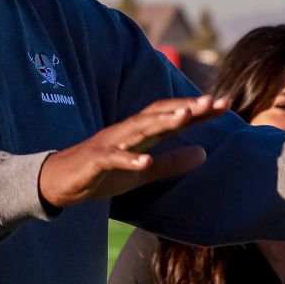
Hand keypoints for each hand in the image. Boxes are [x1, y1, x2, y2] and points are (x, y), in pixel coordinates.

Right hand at [38, 95, 228, 207]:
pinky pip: (114, 157)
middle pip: (159, 115)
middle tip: (212, 101)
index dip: (197, 111)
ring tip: (186, 117)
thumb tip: (204, 154)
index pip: (172, 117)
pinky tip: (146, 161)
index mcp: (140, 134)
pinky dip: (129, 158)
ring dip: (162, 122)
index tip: (224, 104)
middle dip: (185, 108)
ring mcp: (110, 144)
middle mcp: (127, 132)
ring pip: (139, 128)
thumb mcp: (143, 172)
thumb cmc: (101, 174)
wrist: (60, 182)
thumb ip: (172, 163)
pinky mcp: (95, 160)